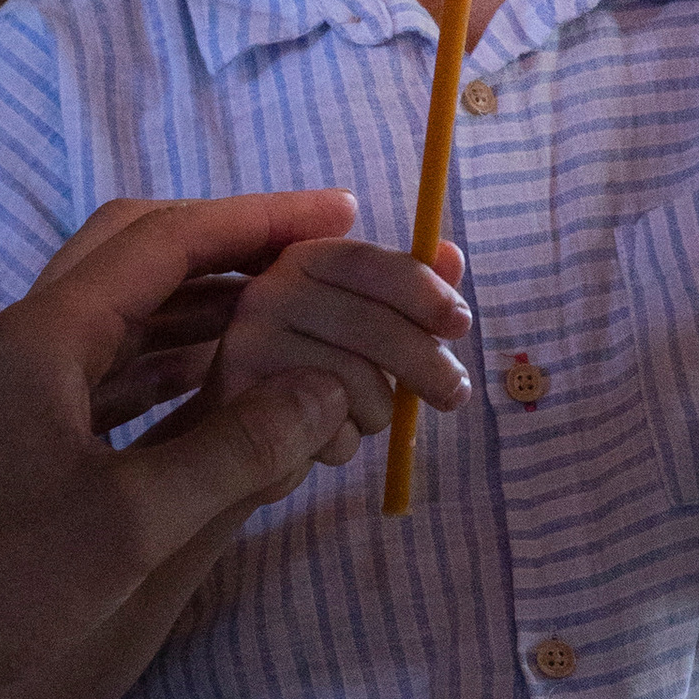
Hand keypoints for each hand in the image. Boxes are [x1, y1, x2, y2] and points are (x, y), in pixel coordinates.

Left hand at [0, 192, 360, 698]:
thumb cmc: (4, 584)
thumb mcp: (138, 521)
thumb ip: (238, 450)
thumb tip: (326, 389)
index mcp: (48, 333)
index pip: (167, 239)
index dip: (258, 219)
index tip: (339, 211)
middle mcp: (33, 334)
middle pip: (143, 249)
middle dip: (234, 242)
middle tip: (318, 250)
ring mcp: (27, 376)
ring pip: (130, 305)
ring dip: (208, 298)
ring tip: (294, 308)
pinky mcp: (31, 420)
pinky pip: (117, 359)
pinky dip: (179, 354)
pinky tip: (231, 376)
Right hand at [206, 229, 472, 467]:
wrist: (236, 425)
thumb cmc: (312, 366)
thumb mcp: (363, 320)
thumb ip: (406, 290)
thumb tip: (451, 257)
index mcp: (304, 259)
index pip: (369, 263)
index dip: (422, 291)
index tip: (461, 324)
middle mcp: (270, 290)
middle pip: (371, 326)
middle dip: (427, 365)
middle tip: (455, 394)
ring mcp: (252, 341)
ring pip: (356, 382)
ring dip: (378, 412)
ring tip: (362, 414)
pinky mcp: (246, 396)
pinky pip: (328, 426)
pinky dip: (346, 442)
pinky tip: (328, 435)